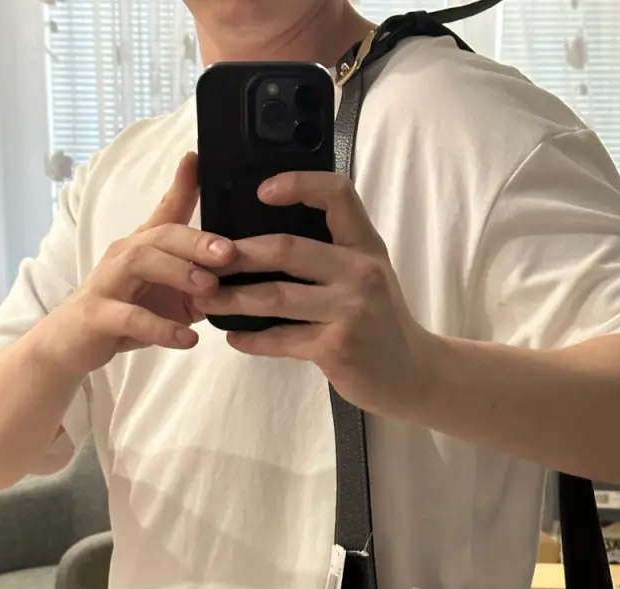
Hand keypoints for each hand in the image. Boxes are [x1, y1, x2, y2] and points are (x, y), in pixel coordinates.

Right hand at [39, 152, 235, 376]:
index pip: (166, 211)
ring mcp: (108, 284)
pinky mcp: (98, 316)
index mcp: (144, 248)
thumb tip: (243, 278)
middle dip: (196, 240)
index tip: (199, 159)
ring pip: (140, 263)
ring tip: (209, 288)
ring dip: (178, 272)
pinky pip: (131, 318)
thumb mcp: (169, 297)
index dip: (182, 185)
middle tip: (229, 252)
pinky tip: (188, 339)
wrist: (70, 343)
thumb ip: (201, 286)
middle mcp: (125, 256)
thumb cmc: (125, 314)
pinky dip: (162, 328)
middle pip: (160, 235)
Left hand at [195, 172, 437, 418]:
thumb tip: (269, 241)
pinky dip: (252, 340)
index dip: (297, 184)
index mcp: (366, 247)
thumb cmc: (382, 322)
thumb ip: (333, 254)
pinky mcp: (336, 348)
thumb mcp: (370, 276)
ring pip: (275, 296)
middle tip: (206, 260)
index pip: (336, 195)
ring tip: (205, 300)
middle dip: (238, 254)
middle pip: (287, 248)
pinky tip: (234, 337)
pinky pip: (281, 339)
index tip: (262, 191)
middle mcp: (361, 272)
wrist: (414, 373)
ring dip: (232, 299)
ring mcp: (350, 311)